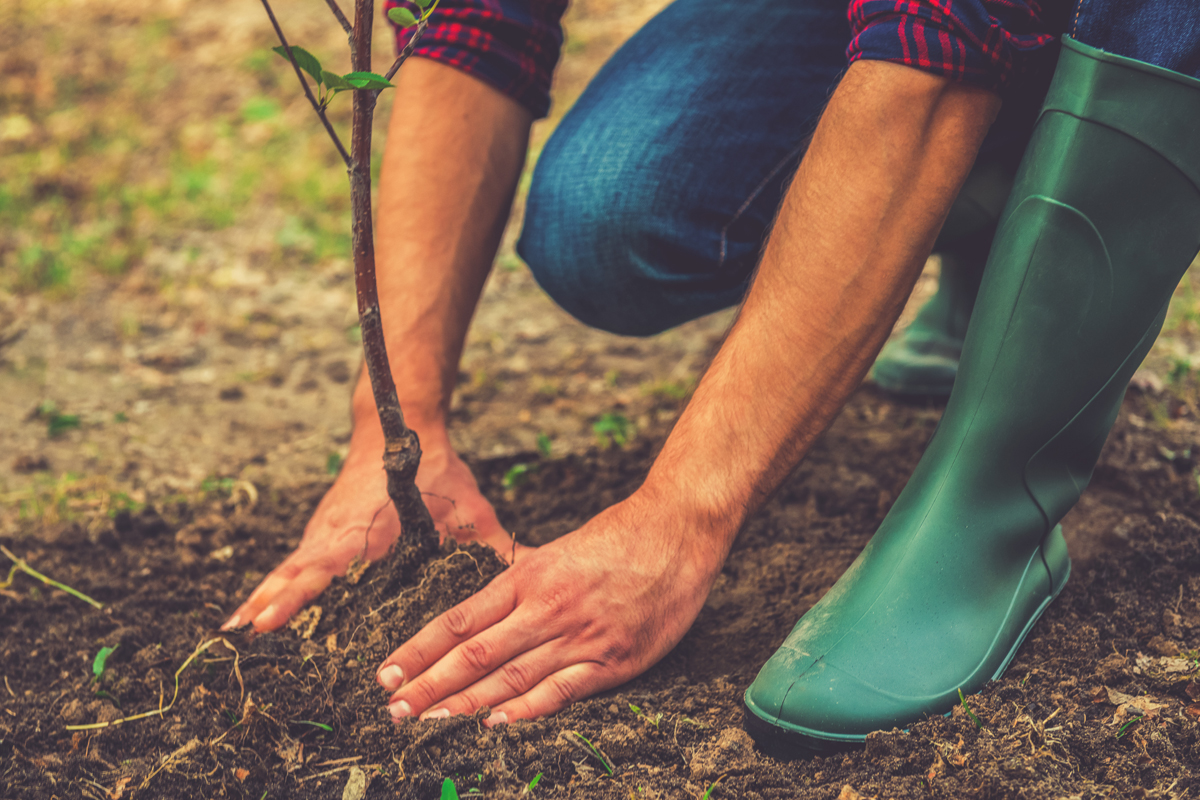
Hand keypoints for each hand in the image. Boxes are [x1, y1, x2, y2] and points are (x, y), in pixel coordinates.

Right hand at [224, 417, 512, 631]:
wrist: (397, 424)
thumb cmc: (438, 469)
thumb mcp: (470, 509)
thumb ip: (497, 546)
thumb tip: (537, 570)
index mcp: (369, 529)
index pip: (327, 566)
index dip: (297, 595)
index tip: (267, 620)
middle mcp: (337, 531)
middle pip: (296, 572)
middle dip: (270, 604)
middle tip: (243, 639)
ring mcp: (324, 530)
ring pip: (289, 568)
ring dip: (264, 597)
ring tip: (234, 635)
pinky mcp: (322, 531)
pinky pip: (293, 563)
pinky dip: (273, 586)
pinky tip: (254, 614)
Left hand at [373, 487, 728, 723]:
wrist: (677, 531)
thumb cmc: (618, 537)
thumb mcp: (558, 551)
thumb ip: (522, 583)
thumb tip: (483, 608)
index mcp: (528, 577)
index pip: (460, 620)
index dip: (420, 649)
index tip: (387, 672)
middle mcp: (546, 607)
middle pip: (475, 653)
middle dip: (429, 685)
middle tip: (393, 709)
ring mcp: (580, 637)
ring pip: (511, 676)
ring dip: (464, 703)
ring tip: (428, 722)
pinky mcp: (614, 661)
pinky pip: (562, 690)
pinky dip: (527, 710)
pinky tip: (494, 724)